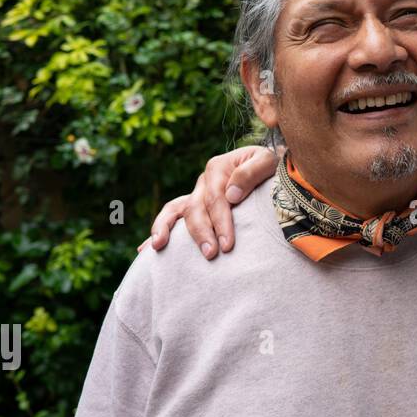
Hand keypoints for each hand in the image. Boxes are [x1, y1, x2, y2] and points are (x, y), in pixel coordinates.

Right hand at [145, 146, 278, 258]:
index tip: (228, 244)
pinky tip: (145, 251)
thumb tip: (231, 195)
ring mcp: (196, 194)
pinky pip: (172, 217)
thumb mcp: (267, 161)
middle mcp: (203, 181)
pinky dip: (158, 231)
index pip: (216, 198)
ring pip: (175, 210)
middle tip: (211, 254)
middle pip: (195, 208)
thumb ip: (251, 172)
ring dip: (166, 229)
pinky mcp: (195, 206)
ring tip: (159, 247)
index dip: (221, 222)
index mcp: (218, 168)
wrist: (270, 168)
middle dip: (202, 233)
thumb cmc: (272, 166)